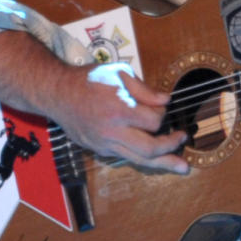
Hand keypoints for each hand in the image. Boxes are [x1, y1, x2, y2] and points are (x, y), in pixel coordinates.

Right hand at [53, 61, 189, 173]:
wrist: (57, 94)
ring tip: (183, 168)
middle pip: (150, 148)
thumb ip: (144, 89)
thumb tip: (166, 101)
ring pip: (139, 160)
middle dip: (171, 146)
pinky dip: (143, 159)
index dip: (162, 114)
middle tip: (183, 139)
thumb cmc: (88, 79)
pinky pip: (126, 158)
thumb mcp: (118, 73)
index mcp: (119, 109)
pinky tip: (157, 159)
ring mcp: (105, 144)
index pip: (153, 121)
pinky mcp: (100, 150)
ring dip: (164, 164)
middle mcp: (112, 131)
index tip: (161, 107)